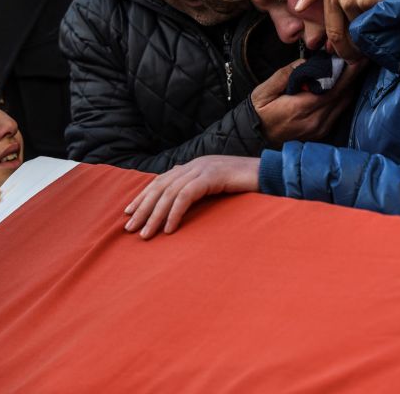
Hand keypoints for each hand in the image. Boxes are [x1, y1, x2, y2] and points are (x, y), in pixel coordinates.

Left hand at [123, 155, 260, 238]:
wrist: (270, 173)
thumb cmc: (246, 186)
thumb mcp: (217, 189)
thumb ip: (200, 192)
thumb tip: (180, 209)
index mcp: (193, 166)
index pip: (161, 181)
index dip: (143, 196)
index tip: (129, 213)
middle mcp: (194, 165)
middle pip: (160, 187)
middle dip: (143, 208)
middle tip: (130, 228)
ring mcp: (203, 168)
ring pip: (170, 193)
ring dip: (155, 215)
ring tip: (146, 234)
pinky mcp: (212, 176)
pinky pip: (187, 195)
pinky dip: (175, 213)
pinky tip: (169, 229)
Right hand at [251, 59, 364, 143]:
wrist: (254, 137)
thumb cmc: (258, 112)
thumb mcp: (264, 90)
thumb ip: (285, 75)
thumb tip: (306, 63)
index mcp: (301, 109)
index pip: (333, 89)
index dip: (348, 73)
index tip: (357, 59)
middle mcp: (315, 121)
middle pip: (343, 96)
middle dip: (351, 77)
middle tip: (357, 58)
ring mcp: (320, 129)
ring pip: (343, 104)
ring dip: (348, 87)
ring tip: (349, 69)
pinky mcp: (321, 133)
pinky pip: (338, 112)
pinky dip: (341, 98)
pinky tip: (339, 86)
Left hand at [296, 0, 399, 60]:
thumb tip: (299, 7)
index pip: (334, 32)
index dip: (340, 48)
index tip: (345, 56)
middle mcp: (347, 1)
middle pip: (352, 37)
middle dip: (355, 53)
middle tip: (360, 60)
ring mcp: (367, 1)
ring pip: (368, 31)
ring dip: (371, 41)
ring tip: (373, 46)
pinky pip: (383, 21)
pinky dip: (384, 28)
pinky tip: (386, 31)